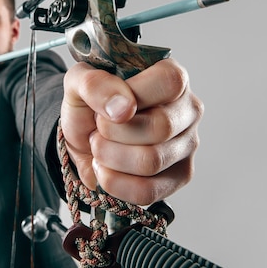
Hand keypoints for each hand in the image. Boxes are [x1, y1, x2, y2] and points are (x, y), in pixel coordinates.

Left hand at [60, 59, 202, 205]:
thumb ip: (95, 84)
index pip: (169, 82)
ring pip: (152, 161)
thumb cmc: (90, 104)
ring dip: (110, 158)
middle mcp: (188, 109)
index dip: (134, 95)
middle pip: (160, 127)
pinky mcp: (179, 176)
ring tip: (100, 147)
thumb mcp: (78, 82)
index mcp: (171, 76)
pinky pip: (149, 191)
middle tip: (98, 129)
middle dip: (113, 132)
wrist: (84, 136)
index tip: (109, 104)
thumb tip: (124, 108)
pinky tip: (106, 169)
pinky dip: (115, 183)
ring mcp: (188, 144)